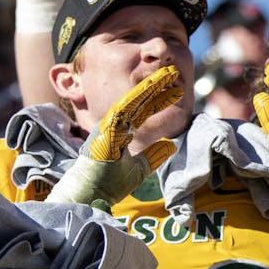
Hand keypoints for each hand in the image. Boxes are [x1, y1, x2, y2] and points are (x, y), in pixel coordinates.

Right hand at [48, 66, 181, 208]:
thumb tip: (171, 144)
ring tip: (164, 75)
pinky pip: (119, 110)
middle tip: (173, 72)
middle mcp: (114, 127)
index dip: (160, 100)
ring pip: (130, 101)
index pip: (143, 112)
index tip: (177, 92)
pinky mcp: (103, 130)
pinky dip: (133, 98)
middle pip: (138, 101)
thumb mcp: (140, 168)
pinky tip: (147, 88)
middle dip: (155, 86)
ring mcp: (107, 127)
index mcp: (121, 134)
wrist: (91, 195)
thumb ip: (154, 156)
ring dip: (147, 87)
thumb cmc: (110, 184)